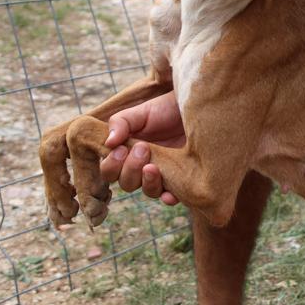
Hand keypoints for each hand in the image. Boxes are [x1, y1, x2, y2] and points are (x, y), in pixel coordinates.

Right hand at [99, 90, 183, 204]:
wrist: (195, 107)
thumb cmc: (165, 109)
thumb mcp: (141, 112)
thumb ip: (121, 123)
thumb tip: (108, 142)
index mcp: (126, 153)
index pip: (110, 170)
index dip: (112, 165)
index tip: (121, 149)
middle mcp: (142, 167)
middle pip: (127, 183)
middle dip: (130, 169)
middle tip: (143, 148)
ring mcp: (162, 174)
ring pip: (148, 191)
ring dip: (148, 182)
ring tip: (153, 166)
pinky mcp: (182, 179)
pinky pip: (172, 196)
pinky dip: (169, 197)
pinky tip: (170, 193)